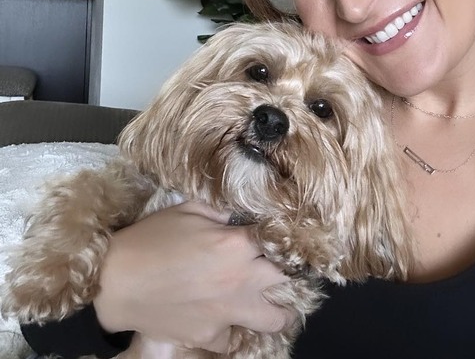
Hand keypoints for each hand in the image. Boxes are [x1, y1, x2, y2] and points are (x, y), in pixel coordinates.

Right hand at [93, 201, 291, 352]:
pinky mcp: (208, 337)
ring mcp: (227, 312)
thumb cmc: (151, 238)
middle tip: (279, 267)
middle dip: (289, 272)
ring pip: (276, 318)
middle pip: (290, 280)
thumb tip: (244, 215)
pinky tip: (217, 314)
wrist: (114, 280)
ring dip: (276, 307)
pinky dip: (228, 327)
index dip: (287, 238)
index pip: (282, 240)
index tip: (287, 238)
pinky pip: (231, 336)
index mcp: (238, 244)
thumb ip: (223, 212)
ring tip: (266, 298)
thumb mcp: (189, 209)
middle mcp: (242, 279)